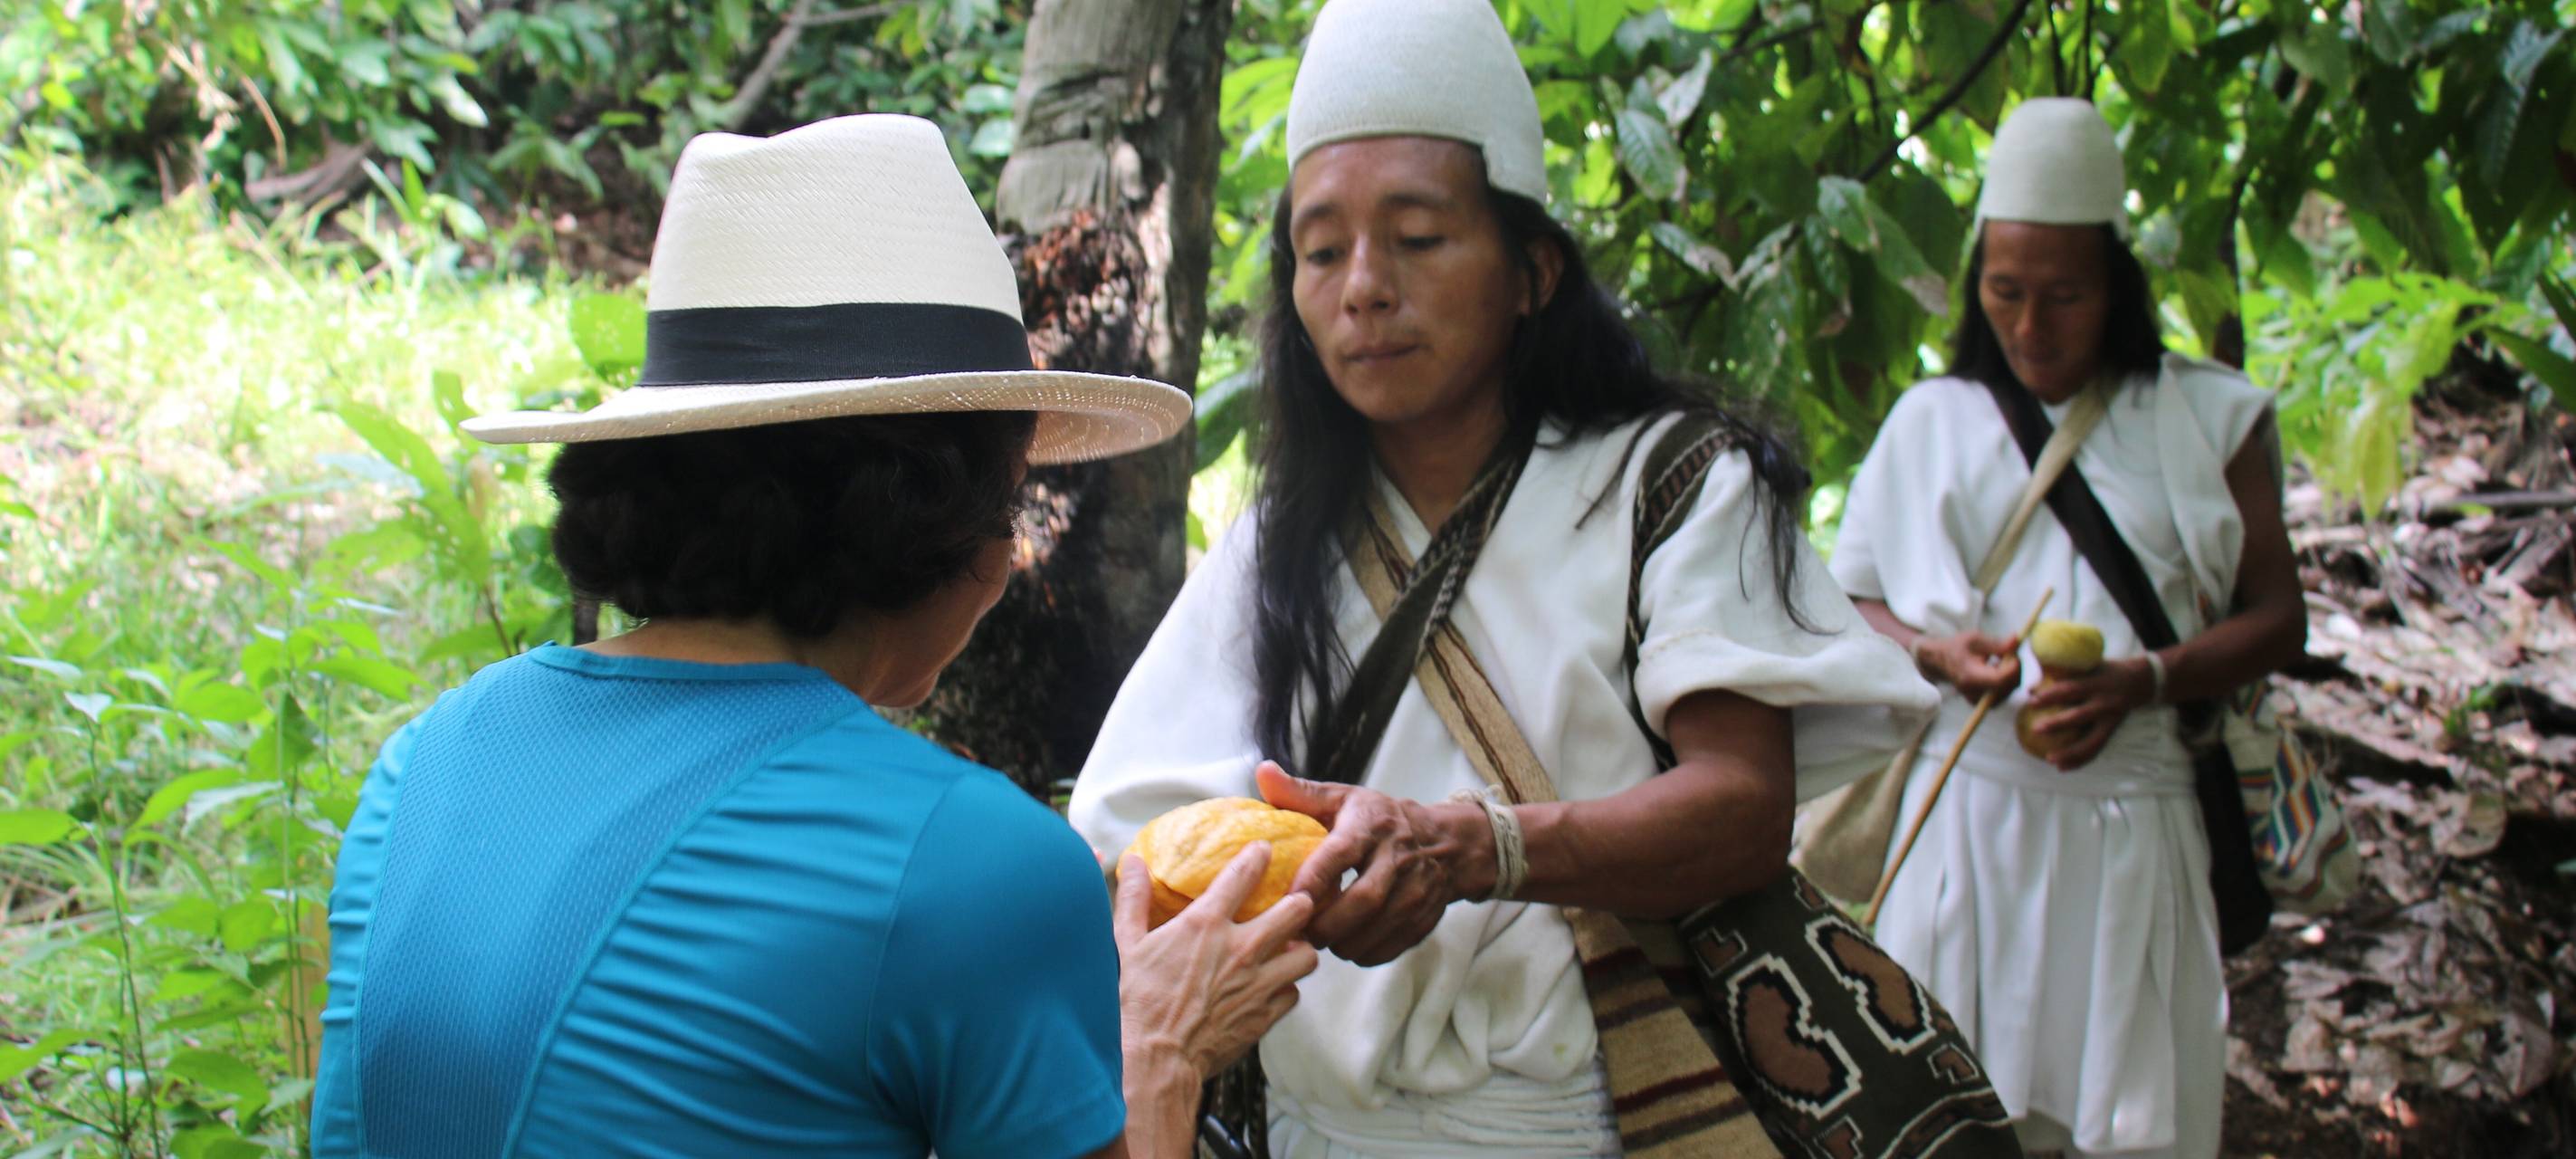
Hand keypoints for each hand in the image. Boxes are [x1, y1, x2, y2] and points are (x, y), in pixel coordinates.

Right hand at [1114, 842, 1318, 1079]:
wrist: (1156, 1059)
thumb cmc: (1138, 1002)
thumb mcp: (1128, 944)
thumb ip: (1134, 900)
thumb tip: (1131, 863)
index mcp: (1206, 925)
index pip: (1242, 874)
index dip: (1257, 856)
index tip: (1264, 850)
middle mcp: (1240, 948)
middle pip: (1296, 911)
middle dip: (1301, 903)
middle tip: (1295, 904)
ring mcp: (1258, 983)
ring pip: (1307, 955)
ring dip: (1301, 950)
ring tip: (1290, 949)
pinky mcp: (1265, 1014)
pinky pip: (1294, 994)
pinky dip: (1286, 989)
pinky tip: (1273, 989)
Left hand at [1257, 762, 1487, 966]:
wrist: (1446, 843)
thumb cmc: (1380, 820)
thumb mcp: (1343, 799)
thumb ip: (1300, 792)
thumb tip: (1262, 772)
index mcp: (1370, 826)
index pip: (1341, 854)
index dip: (1314, 879)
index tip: (1288, 899)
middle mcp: (1397, 858)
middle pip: (1363, 900)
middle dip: (1326, 923)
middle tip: (1298, 933)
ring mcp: (1415, 890)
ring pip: (1377, 928)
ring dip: (1342, 942)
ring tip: (1320, 941)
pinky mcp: (1423, 918)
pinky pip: (1390, 947)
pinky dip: (1364, 954)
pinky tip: (1347, 946)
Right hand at [1921, 632, 2022, 699]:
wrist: (1940, 662)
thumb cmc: (1956, 648)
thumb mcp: (1975, 639)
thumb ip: (1997, 643)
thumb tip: (2017, 641)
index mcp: (1970, 676)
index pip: (2000, 679)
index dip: (2013, 668)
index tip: (2015, 654)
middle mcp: (1974, 692)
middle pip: (2009, 686)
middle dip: (2016, 668)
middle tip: (2011, 652)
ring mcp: (1979, 700)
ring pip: (2010, 689)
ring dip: (2012, 673)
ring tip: (2000, 659)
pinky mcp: (1982, 702)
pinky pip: (2005, 692)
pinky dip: (2007, 679)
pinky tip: (1997, 669)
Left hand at [2024, 656, 2155, 770]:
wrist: (2139, 681)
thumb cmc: (2102, 672)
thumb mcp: (2088, 666)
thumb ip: (2062, 675)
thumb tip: (2029, 689)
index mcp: (2096, 684)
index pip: (2071, 689)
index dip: (2052, 695)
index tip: (2032, 701)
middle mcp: (2105, 703)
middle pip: (2080, 716)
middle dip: (2058, 724)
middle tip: (2035, 730)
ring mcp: (2111, 720)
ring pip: (2091, 741)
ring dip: (2071, 753)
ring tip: (2049, 759)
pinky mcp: (2112, 732)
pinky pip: (2096, 750)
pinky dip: (2080, 761)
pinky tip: (2063, 767)